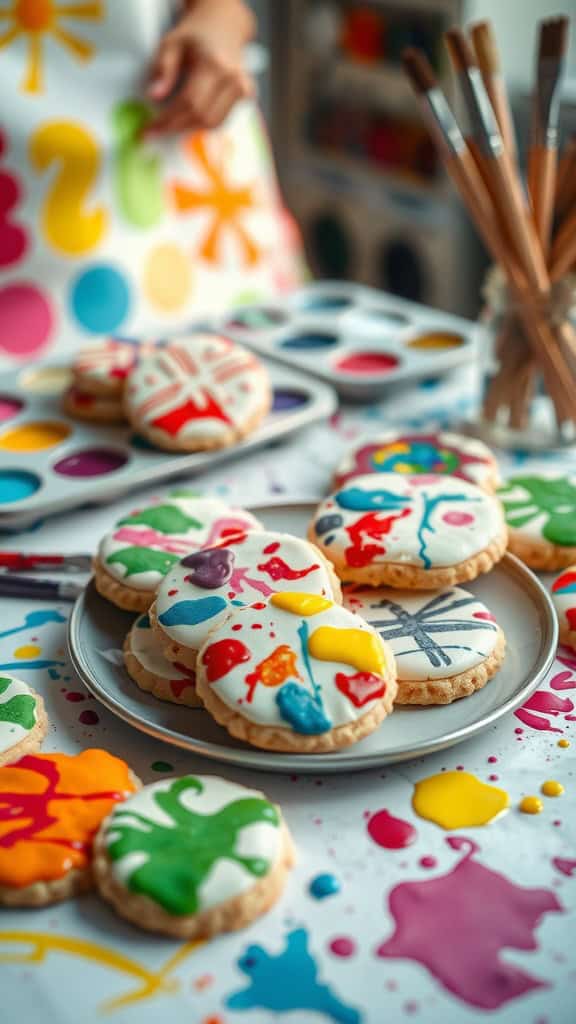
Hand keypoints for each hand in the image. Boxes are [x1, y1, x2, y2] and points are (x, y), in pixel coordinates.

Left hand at [146, 0, 254, 135]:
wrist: (225, 25)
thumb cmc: (196, 34)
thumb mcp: (172, 42)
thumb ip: (163, 68)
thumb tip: (154, 97)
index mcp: (215, 64)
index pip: (190, 102)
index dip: (168, 120)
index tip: (151, 129)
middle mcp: (233, 79)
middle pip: (202, 117)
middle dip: (176, 128)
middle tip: (157, 130)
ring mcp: (244, 88)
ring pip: (213, 124)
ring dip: (189, 129)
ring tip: (171, 124)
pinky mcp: (247, 96)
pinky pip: (221, 120)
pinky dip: (203, 124)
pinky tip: (188, 119)